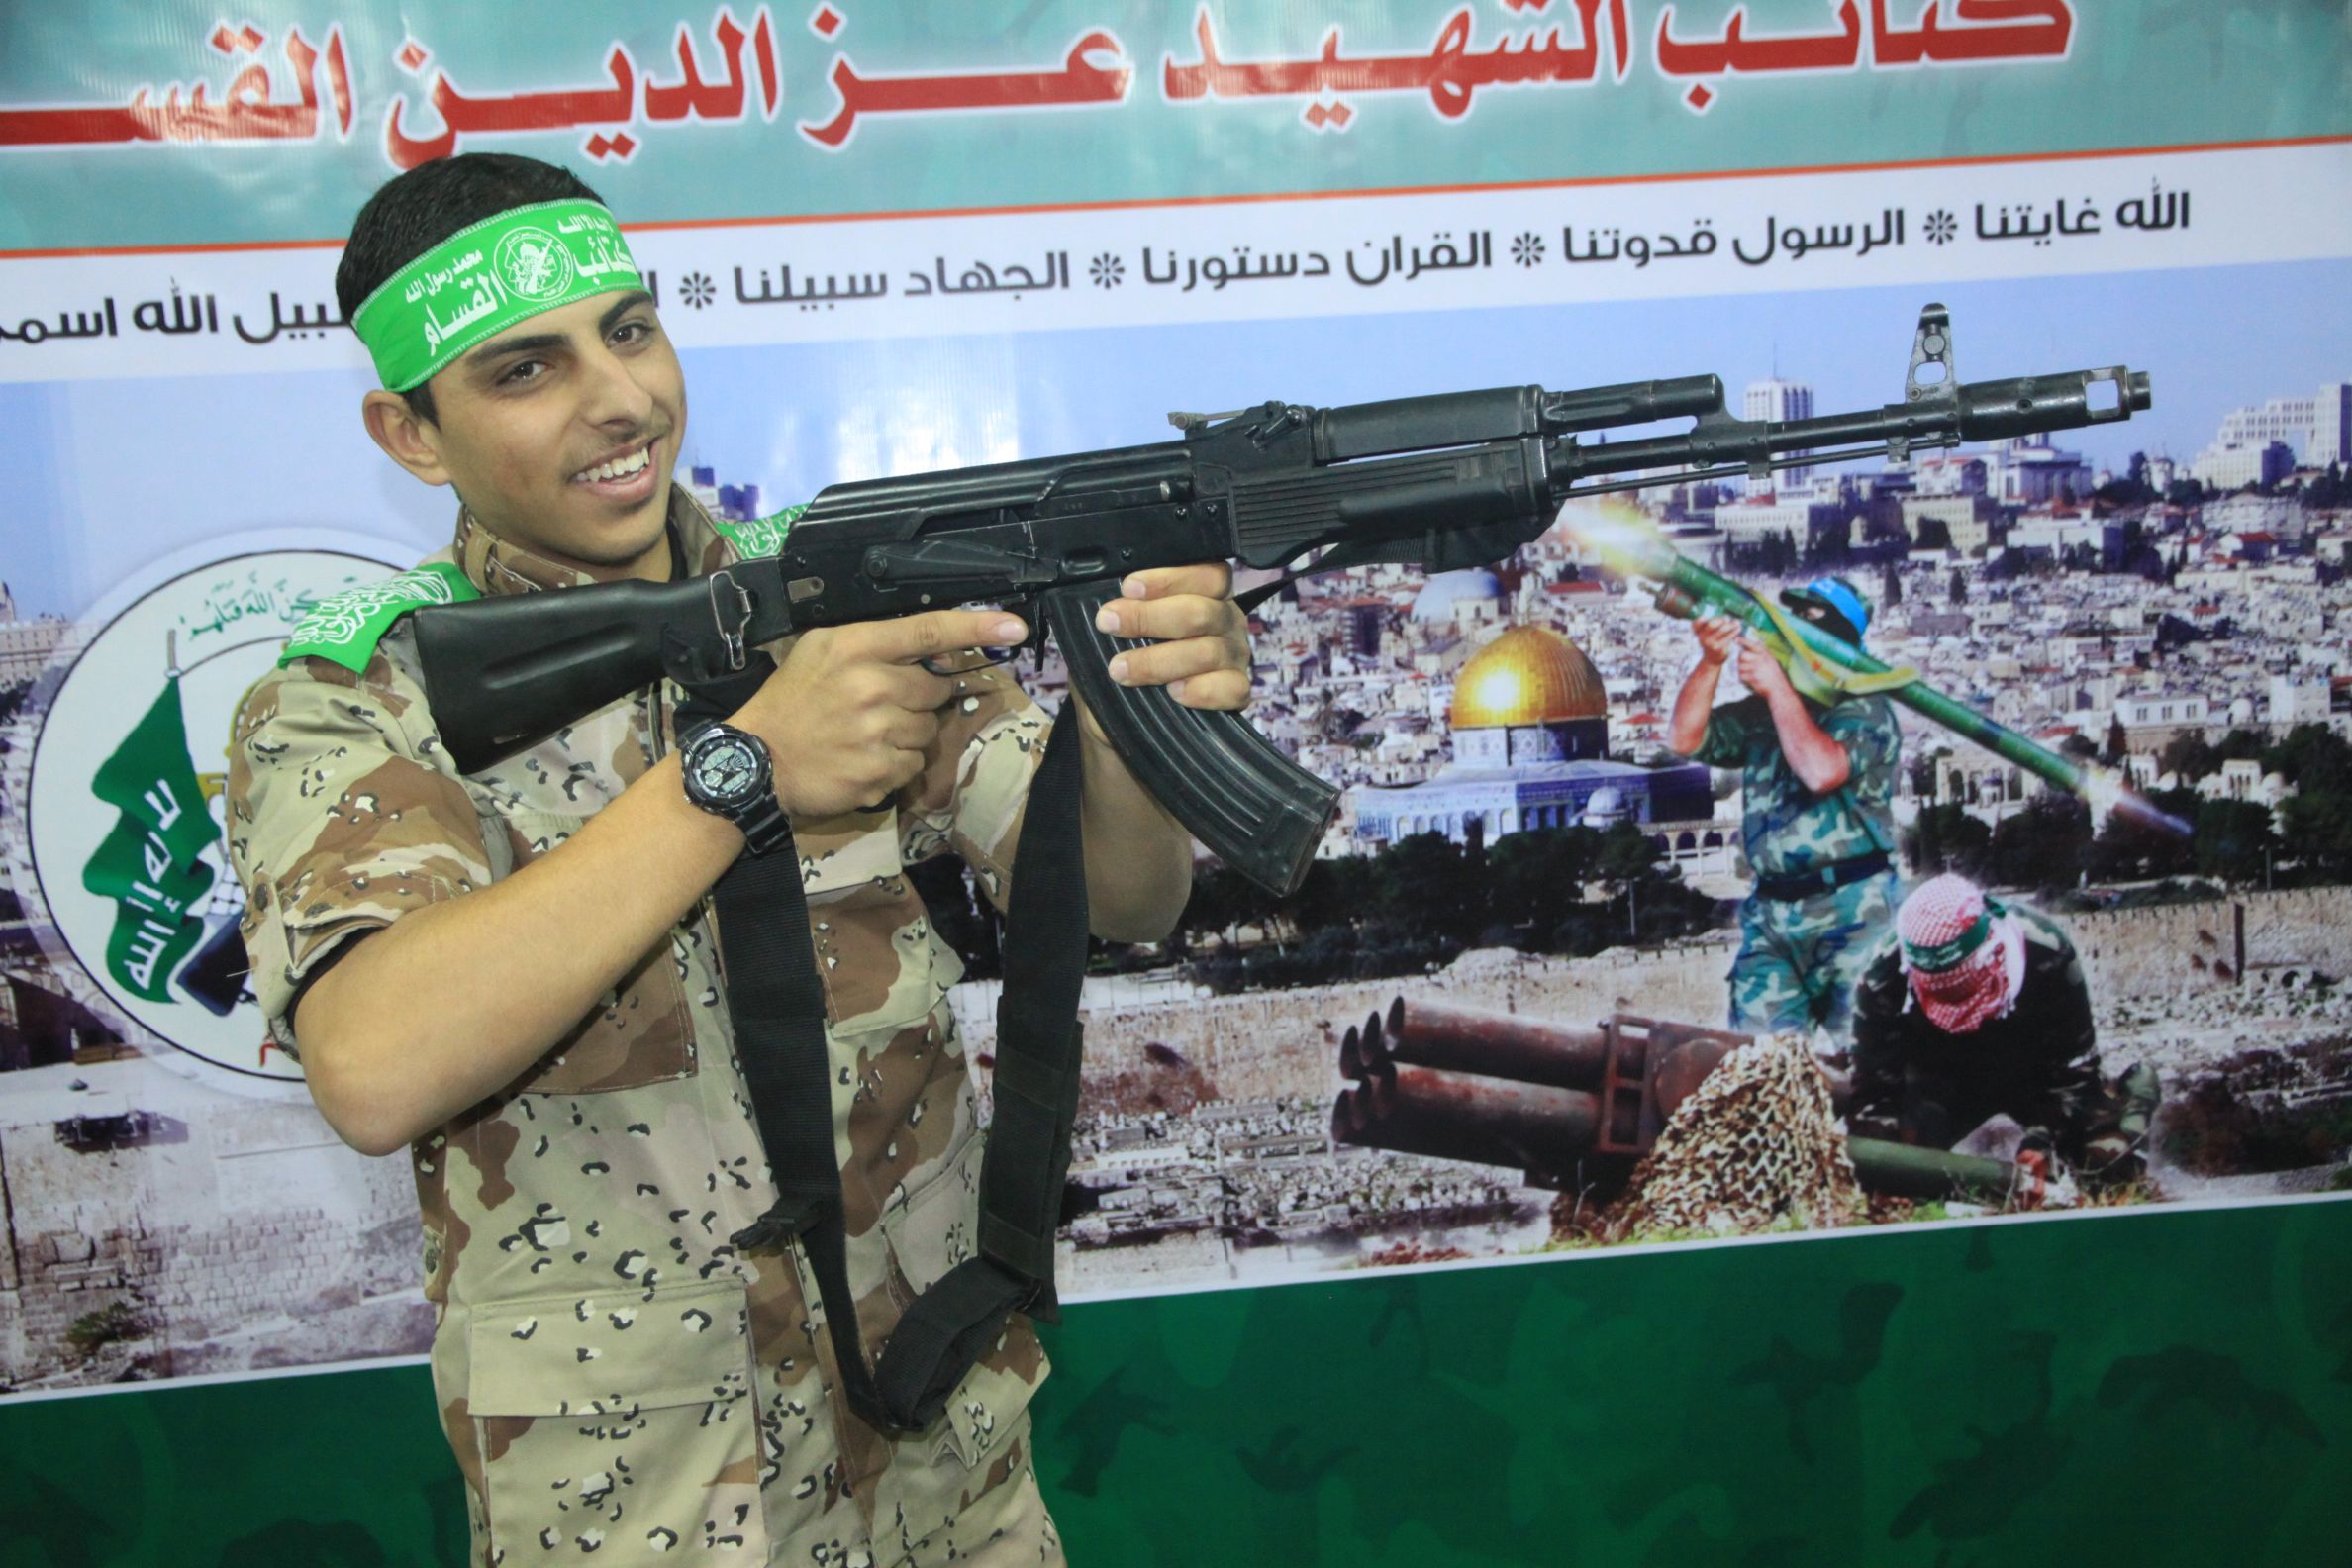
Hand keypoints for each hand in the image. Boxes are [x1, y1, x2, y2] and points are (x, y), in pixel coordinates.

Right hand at [728, 608, 1026, 818]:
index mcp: (854, 648)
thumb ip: (874, 643)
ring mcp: (877, 732)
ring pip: (928, 729)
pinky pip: (914, 764)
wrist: (754, 763)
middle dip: (919, 697)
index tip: (1012, 628)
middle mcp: (871, 686)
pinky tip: (863, 758)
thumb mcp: (820, 651)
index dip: (975, 628)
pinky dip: (895, 764)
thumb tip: (935, 649)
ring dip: (907, 733)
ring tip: (866, 734)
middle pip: (935, 687)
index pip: (927, 631)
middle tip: (880, 704)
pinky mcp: (880, 772)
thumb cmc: (790, 702)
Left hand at [1088, 564, 1254, 717]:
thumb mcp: (1121, 632)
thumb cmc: (1131, 663)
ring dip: (1158, 661)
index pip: (1206, 574)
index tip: (1129, 588)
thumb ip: (1122, 614)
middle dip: (1149, 617)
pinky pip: (1231, 688)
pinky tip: (1174, 692)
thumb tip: (1106, 604)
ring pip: (1207, 651)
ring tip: (1122, 670)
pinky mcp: (1238, 690)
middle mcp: (1225, 621)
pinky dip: (1200, 690)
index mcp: (1206, 595)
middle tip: (1110, 623)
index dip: (1168, 579)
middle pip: (1200, 612)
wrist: (1127, 718)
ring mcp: (1235, 657)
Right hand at [1693, 615, 1741, 666]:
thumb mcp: (1707, 633)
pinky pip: (1729, 636)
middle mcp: (1702, 638)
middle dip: (1720, 620)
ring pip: (1722, 629)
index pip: (1696, 624)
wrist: (1712, 659)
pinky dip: (1734, 631)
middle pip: (1711, 624)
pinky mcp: (1719, 648)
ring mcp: (1710, 643)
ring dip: (1731, 624)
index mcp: (1698, 632)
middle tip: (1727, 618)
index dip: (1700, 619)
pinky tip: (1738, 628)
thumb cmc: (1711, 641)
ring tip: (1737, 622)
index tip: (1705, 616)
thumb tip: (1726, 618)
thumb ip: (1712, 623)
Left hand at [1735, 632, 1795, 700]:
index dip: (1743, 641)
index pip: (1752, 644)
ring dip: (1742, 670)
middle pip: (1742, 655)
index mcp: (1764, 653)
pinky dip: (1743, 677)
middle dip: (1740, 659)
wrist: (1778, 687)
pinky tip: (1749, 678)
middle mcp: (1760, 659)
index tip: (1736, 639)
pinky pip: (1741, 675)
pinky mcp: (1752, 677)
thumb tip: (1746, 646)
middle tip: (1744, 663)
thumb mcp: (1770, 659)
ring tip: (1749, 672)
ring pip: (1740, 666)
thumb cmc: (1773, 672)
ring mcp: (1755, 668)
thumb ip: (1760, 652)